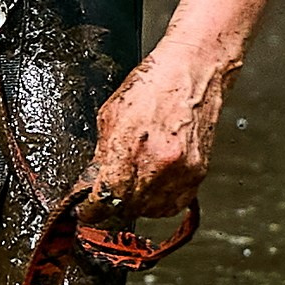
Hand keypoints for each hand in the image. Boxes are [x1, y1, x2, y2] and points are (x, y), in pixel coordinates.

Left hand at [80, 44, 234, 222]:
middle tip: (105, 199)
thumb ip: (102, 155)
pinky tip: (151, 189)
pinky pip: (175, 203)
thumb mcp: (110, 117)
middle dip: (112, 206)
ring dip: (137, 206)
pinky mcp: (198, 173)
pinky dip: (161, 202)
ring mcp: (182, 172)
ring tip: (129, 190)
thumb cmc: (153, 86)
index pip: (105, 199)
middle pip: (128, 208)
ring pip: (152, 210)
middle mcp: (159, 166)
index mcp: (131, 150)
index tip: (86, 211)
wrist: (192, 72)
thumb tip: (93, 181)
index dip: (91, 210)